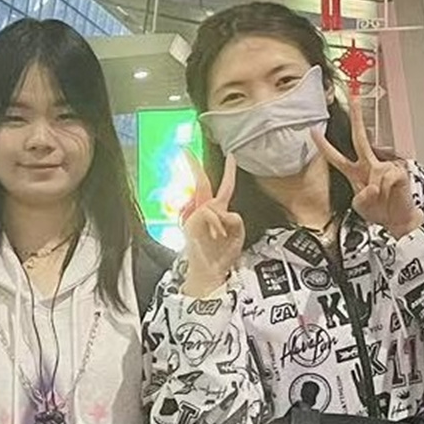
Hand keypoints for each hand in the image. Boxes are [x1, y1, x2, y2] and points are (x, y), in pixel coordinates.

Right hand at [179, 152, 246, 297]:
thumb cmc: (222, 255)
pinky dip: (217, 224)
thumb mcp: (238, 234)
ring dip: (221, 221)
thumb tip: (225, 211)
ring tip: (220, 237)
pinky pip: (209, 213)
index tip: (231, 155)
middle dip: (194, 166)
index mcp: (217, 211)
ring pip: (213, 203)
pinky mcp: (190, 222)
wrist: (210, 272)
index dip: (228, 171)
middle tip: (185, 151)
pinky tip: (216, 236)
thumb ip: (235, 218)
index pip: (224, 187)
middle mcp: (204, 210)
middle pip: (201, 182)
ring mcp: (194, 216)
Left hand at [313, 88, 420, 236]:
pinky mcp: (398, 171)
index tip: (314, 131)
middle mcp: (369, 166)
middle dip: (357, 117)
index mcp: (356, 173)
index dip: (325, 146)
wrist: (401, 220)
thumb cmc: (381, 212)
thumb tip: (372, 187)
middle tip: (353, 98)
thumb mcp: (361, 207)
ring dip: (378, 194)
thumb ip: (361, 198)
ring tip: (384, 199)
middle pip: (360, 138)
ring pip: (376, 177)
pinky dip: (389, 192)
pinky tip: (393, 195)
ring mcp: (385, 167)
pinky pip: (388, 181)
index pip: (337, 157)